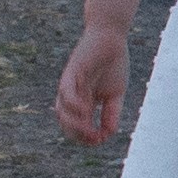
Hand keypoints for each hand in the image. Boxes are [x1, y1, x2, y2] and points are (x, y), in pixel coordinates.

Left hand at [54, 21, 131, 143]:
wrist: (111, 37)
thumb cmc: (113, 63)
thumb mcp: (116, 94)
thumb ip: (111, 113)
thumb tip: (109, 134)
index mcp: (83, 102)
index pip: (78, 127)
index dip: (87, 138)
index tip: (101, 140)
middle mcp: (73, 96)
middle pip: (66, 124)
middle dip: (79, 136)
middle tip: (94, 138)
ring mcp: (70, 85)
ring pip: (62, 112)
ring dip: (74, 124)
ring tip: (89, 129)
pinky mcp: (71, 73)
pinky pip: (66, 93)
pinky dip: (73, 106)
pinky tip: (86, 111)